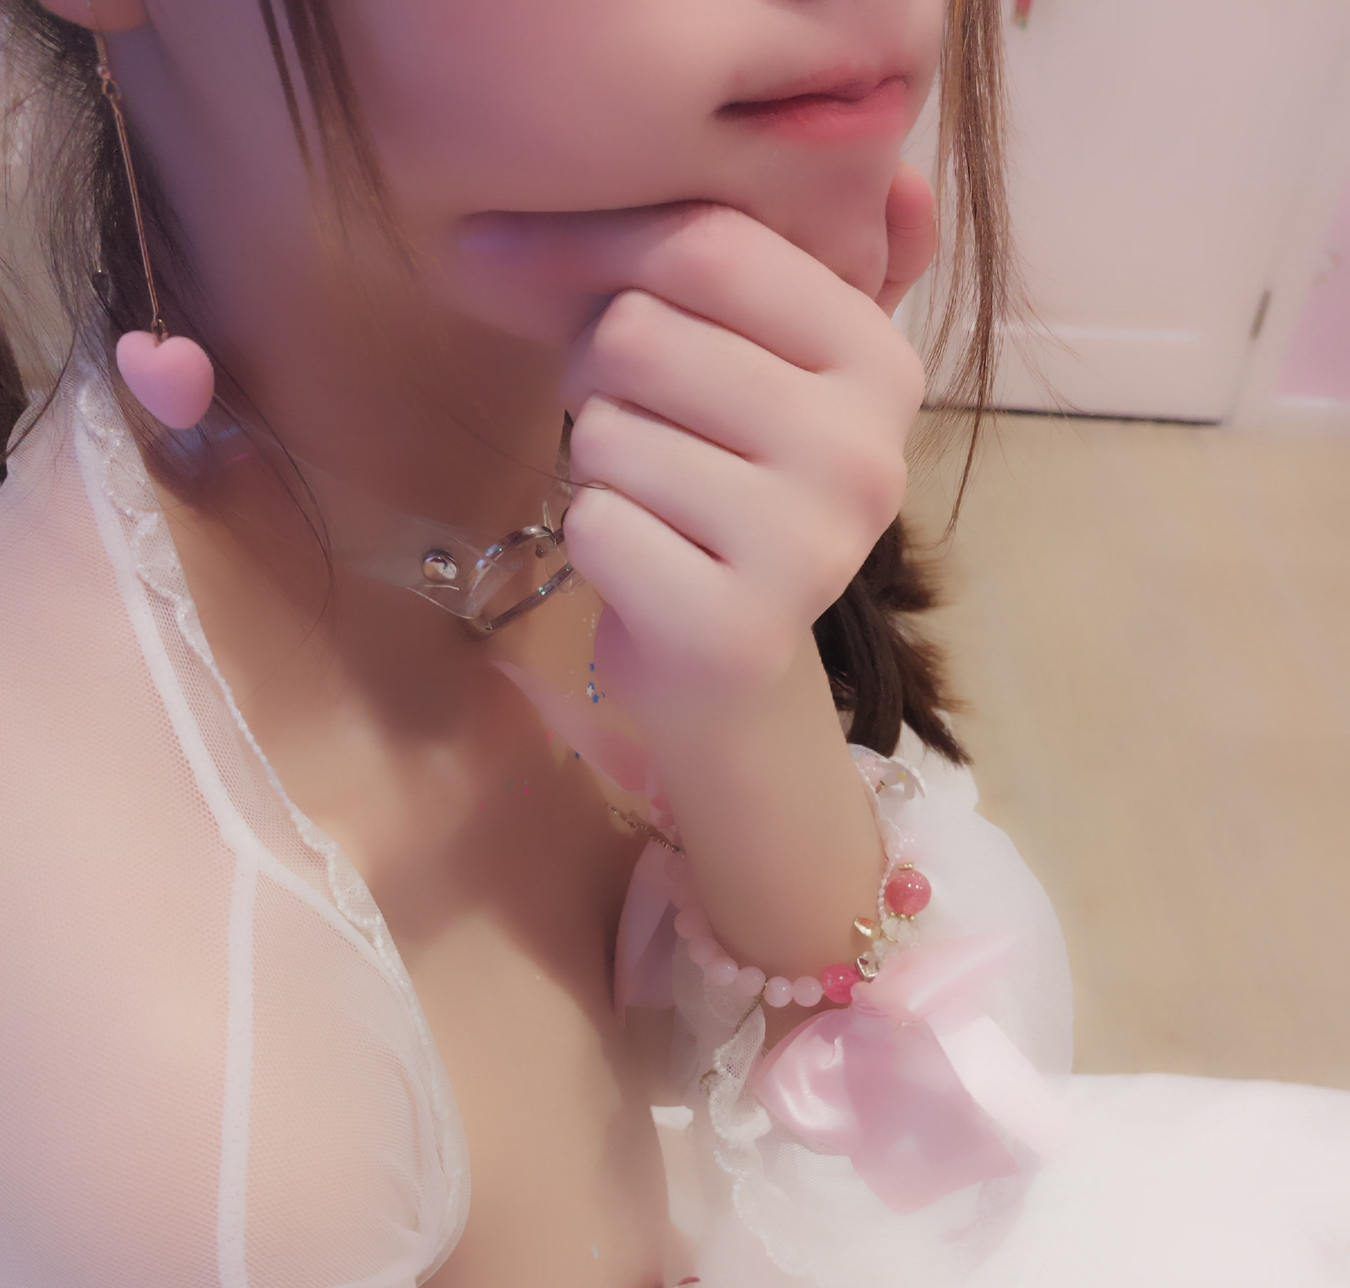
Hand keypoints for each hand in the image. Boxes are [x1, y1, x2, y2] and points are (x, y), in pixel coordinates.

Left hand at [453, 165, 937, 734]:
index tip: (508, 254)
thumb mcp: (752, 360)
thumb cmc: (722, 485)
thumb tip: (896, 157)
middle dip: (592, 370)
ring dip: (595, 461)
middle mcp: (864, 454)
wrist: (724, 658)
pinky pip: (595, 524)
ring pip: (608, 431)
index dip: (592, 241)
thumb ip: (758, 259)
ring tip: (647, 498)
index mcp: (879, 363)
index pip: (713, 246)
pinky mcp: (734, 630)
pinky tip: (641, 561)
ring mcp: (808, 551)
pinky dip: (588, 537)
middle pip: (641, 332)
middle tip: (627, 419)